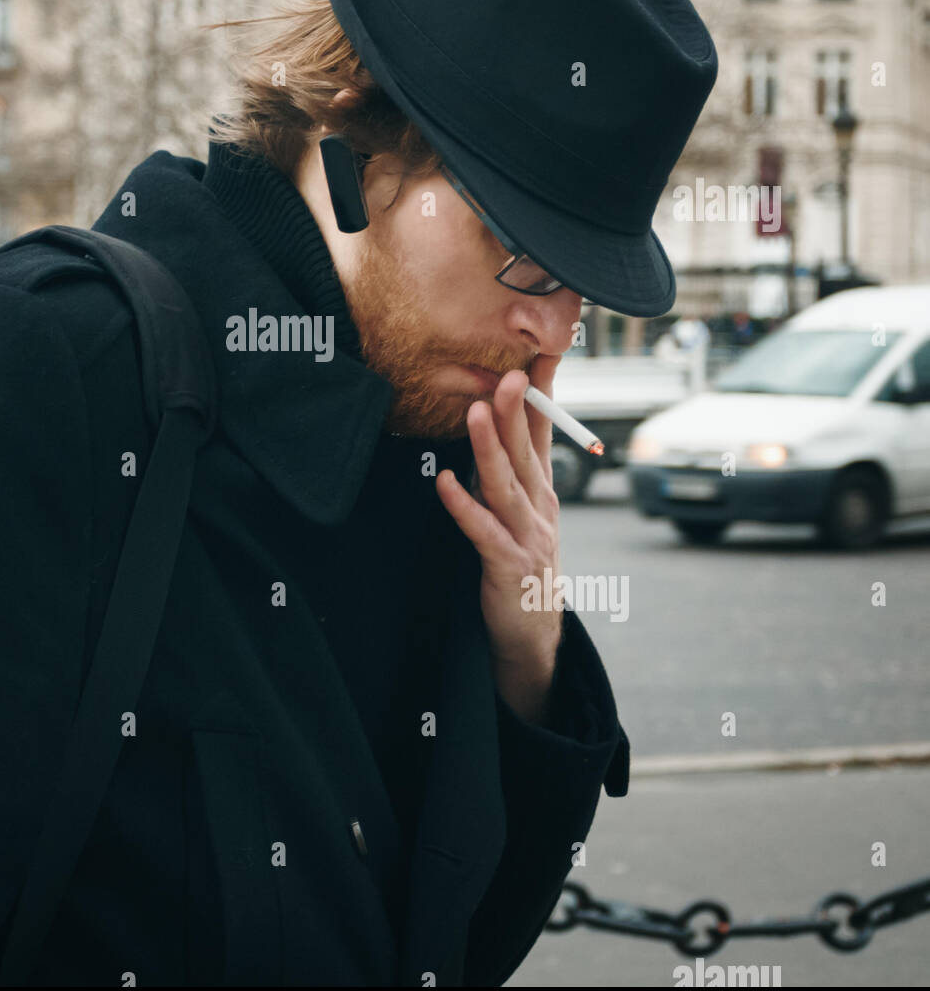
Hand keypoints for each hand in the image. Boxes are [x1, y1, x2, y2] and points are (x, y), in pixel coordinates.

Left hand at [435, 354, 564, 713]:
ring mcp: (527, 537)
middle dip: (519, 411)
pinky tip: (445, 483)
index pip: (545, 434)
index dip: (543, 397)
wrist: (531, 635)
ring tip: (478, 411)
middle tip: (510, 372)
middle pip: (527, 452)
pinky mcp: (506, 566)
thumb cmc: (520, 566)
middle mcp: (541, 509)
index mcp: (544, 493)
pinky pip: (481, 531)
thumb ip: (509, 475)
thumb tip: (491, 429)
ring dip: (490, 448)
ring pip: (506, 485)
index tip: (543, 355)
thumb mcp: (522, 514)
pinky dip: (463, 506)